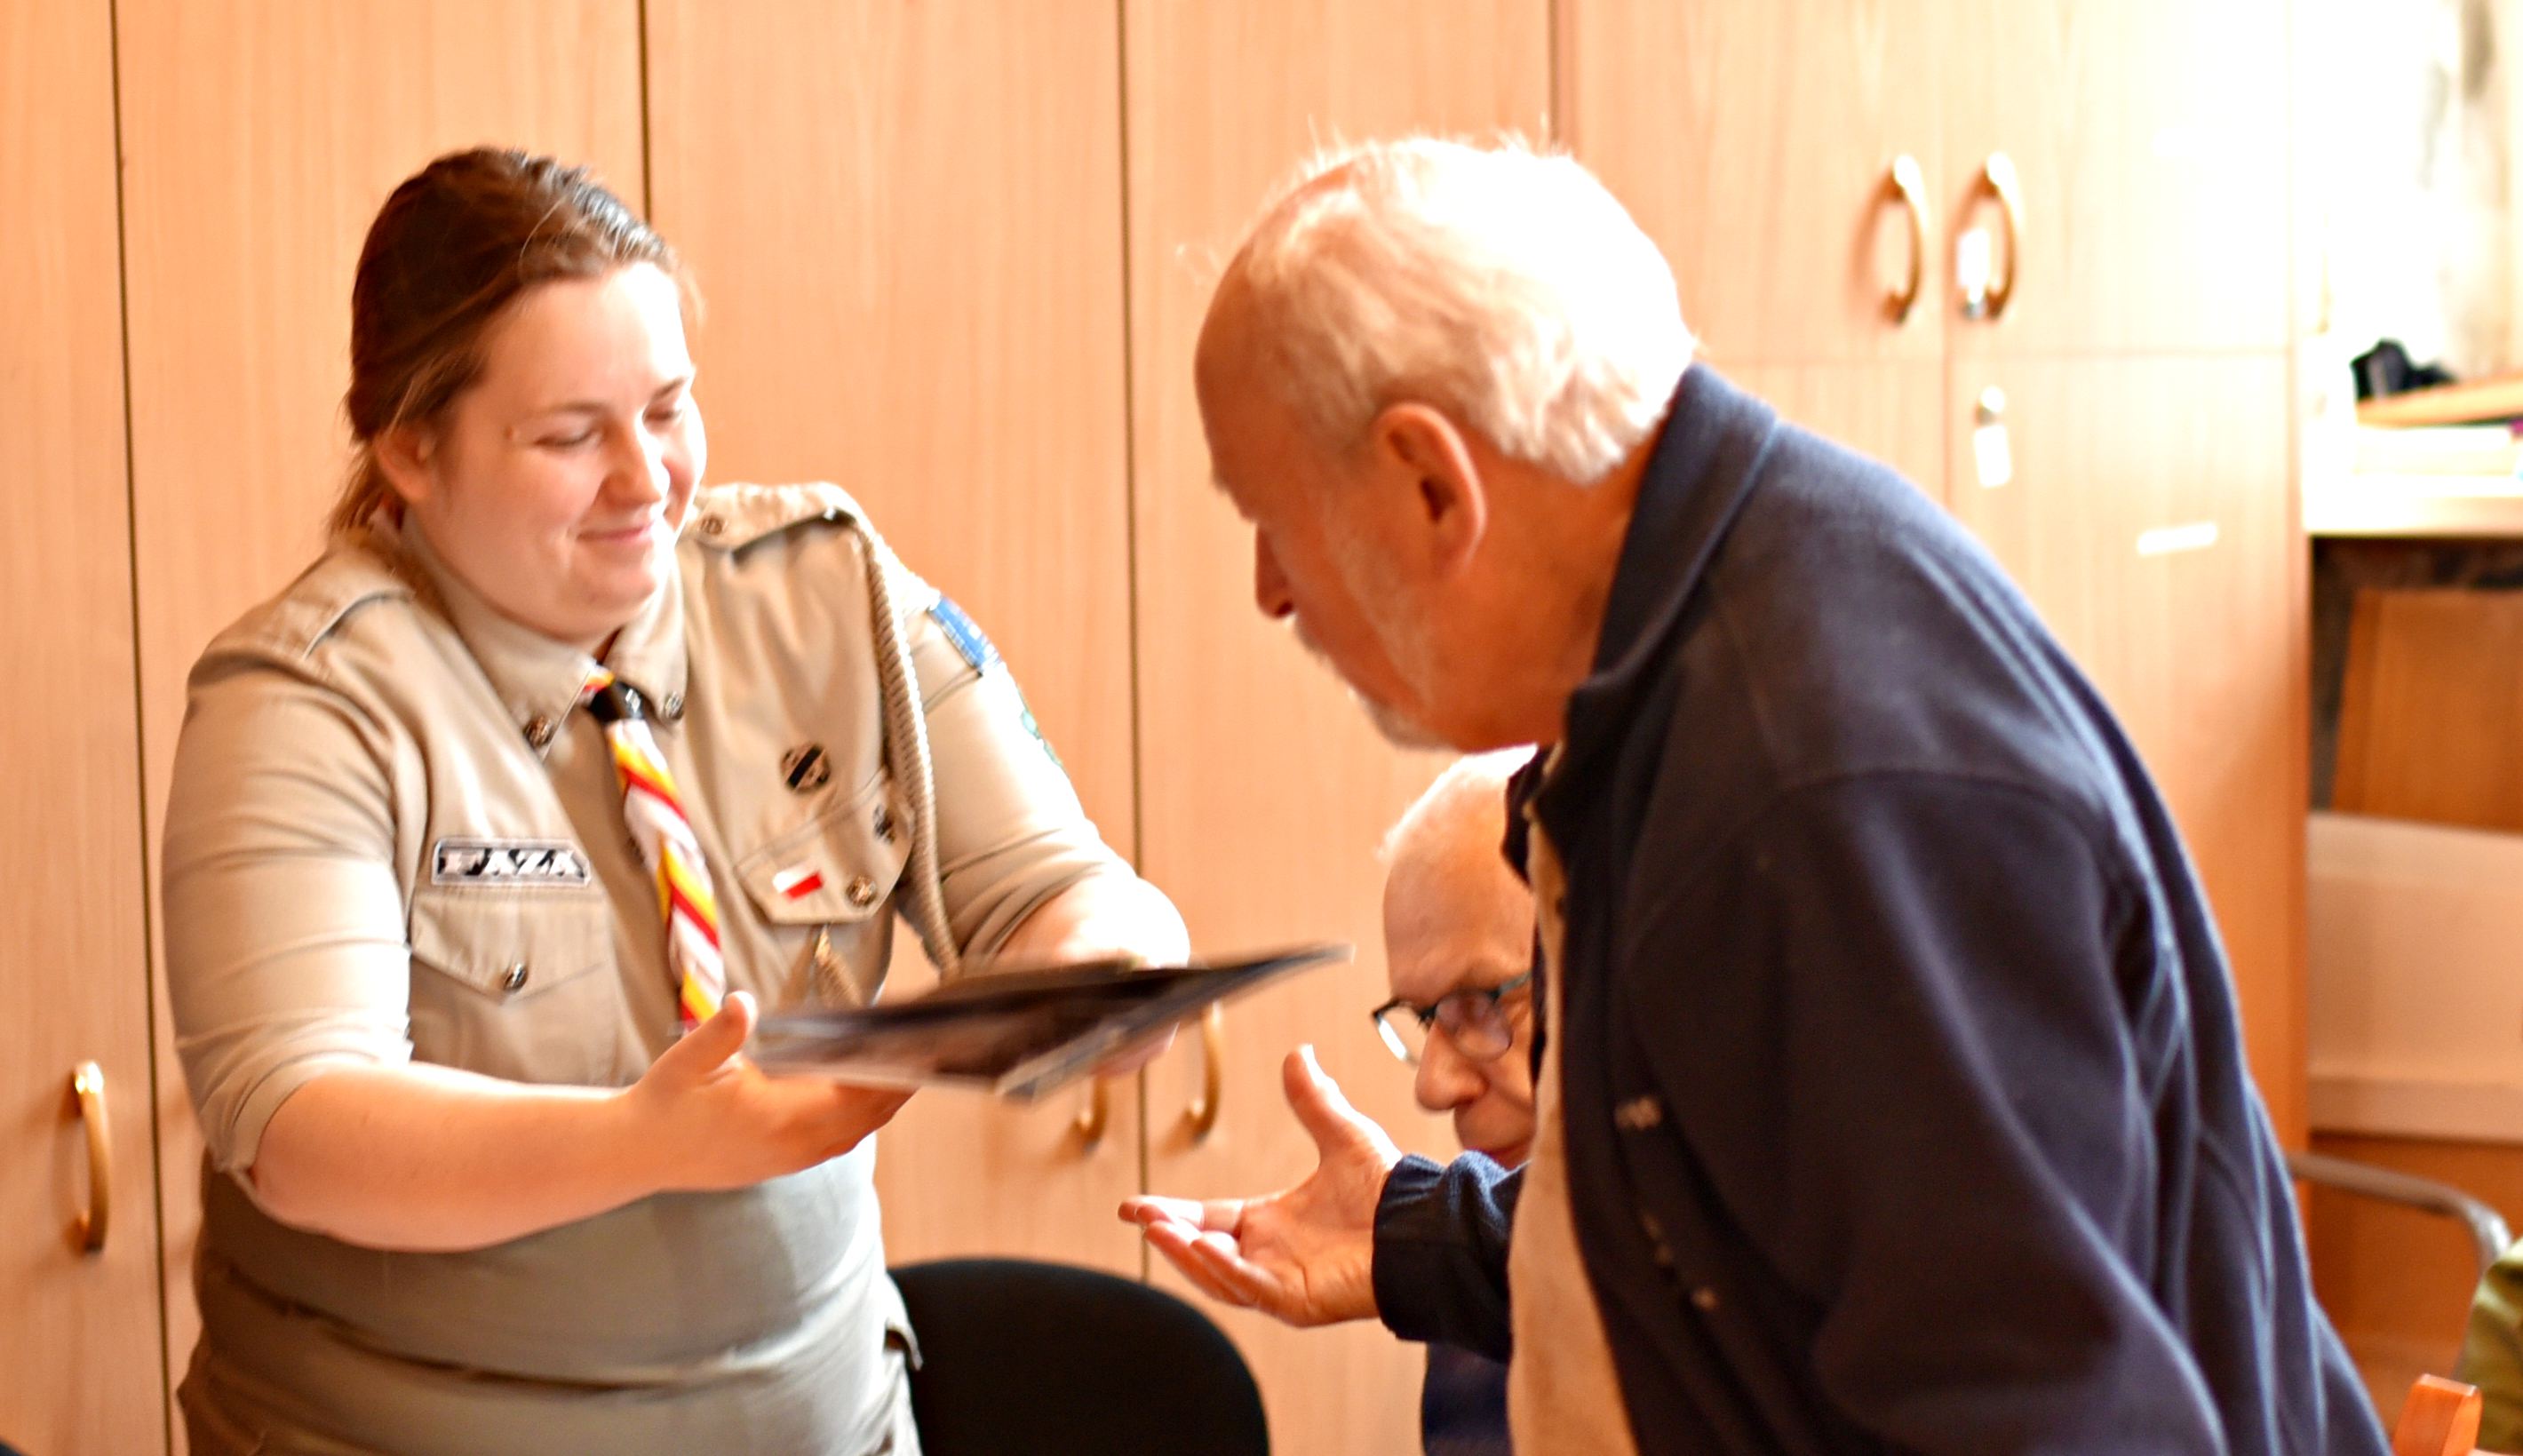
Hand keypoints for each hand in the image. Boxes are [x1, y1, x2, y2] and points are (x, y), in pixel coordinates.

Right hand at [621, 991, 914, 1191]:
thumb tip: (742, 1003)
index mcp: (779, 1117)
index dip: (892, 1075)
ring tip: (908, 1073)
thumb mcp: (686, 1061)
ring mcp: (787, 1161)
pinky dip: (858, 1122)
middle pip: (866, 1118)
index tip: (921, 1051)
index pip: (854, 1095)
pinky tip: (865, 1100)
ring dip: (882, 1107)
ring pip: (854, 1134)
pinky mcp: (778, 1166)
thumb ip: (720, 1033)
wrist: (634, 1154)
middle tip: (932, 1055)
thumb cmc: (662, 1102)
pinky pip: (835, 1145)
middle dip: (899, 1088)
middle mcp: (792, 1145)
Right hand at [1119, 1046, 1401, 1326]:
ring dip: (1185, 1254)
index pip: (1209, 1220)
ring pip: (1218, 1275)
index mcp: (1272, 1223)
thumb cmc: (1391, 1189)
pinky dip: (1224, 1270)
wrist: (1425, 1224)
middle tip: (1140, 1217)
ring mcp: (1281, 1281)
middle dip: (1168, 1235)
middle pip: (1203, 1251)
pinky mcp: (1297, 1300)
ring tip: (1158, 1229)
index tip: (1135, 1207)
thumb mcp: (1342, 1135)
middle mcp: (1271, 1255)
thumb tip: (1299, 1054)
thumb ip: (1314, 1101)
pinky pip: (1251, 1288)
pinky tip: (1202, 1247)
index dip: (1173, 1215)